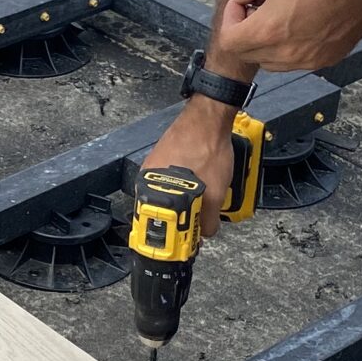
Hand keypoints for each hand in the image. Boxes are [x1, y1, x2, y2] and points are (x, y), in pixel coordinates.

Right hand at [145, 101, 236, 237]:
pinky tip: (196, 183)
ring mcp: (153, 165)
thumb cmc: (208, 148)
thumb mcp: (215, 193)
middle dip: (177, 219)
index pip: (154, 224)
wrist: (209, 118)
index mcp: (151, 189)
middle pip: (159, 211)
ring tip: (198, 200)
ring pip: (165, 195)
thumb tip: (206, 234)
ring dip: (181, 202)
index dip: (170, 236)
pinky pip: (169, 180)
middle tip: (193, 222)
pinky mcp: (162, 155)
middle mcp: (147, 177)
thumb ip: (209, 219)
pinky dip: (182, 186)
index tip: (181, 242)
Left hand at [220, 0, 361, 71]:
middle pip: (248, 54)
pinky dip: (289, 47)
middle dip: (245, 31)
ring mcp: (307, 60)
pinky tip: (300, 22)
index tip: (241, 3)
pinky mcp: (326, 60)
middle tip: (257, 7)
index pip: (229, 42)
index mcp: (268, 30)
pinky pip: (295, 61)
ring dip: (266, 43)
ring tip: (279, 15)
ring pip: (271, 61)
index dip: (229, 20)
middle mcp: (286, 53)